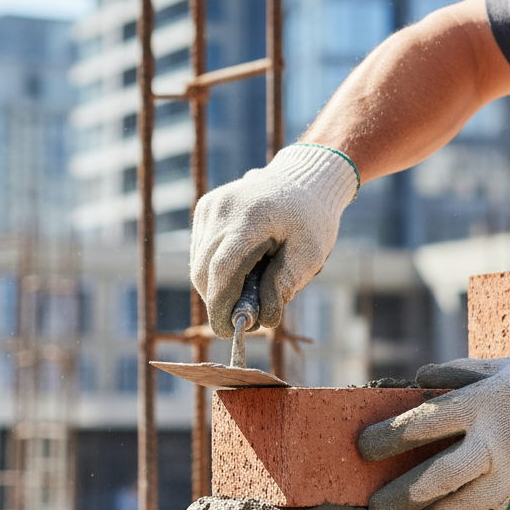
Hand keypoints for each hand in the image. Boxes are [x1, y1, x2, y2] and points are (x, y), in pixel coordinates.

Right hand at [190, 144, 357, 337]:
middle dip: (219, 301)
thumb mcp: (310, 254)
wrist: (304, 178)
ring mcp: (210, 206)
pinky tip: (241, 269)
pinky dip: (214, 269)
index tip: (229, 331)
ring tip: (249, 289)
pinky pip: (200, 250)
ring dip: (216, 286)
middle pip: (204, 270)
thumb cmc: (311, 218)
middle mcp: (222, 209)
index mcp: (249, 218)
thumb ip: (285, 285)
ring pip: (199, 263)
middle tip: (245, 318)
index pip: (222, 271)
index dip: (221, 306)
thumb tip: (263, 319)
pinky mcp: (205, 208)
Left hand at [357, 357, 509, 509]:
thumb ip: (455, 374)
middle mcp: (492, 437)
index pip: (425, 422)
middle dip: (402, 493)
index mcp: (480, 401)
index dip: (390, 436)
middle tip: (373, 509)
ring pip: (461, 501)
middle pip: (438, 473)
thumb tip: (418, 381)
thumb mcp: (497, 367)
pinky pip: (483, 505)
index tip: (363, 448)